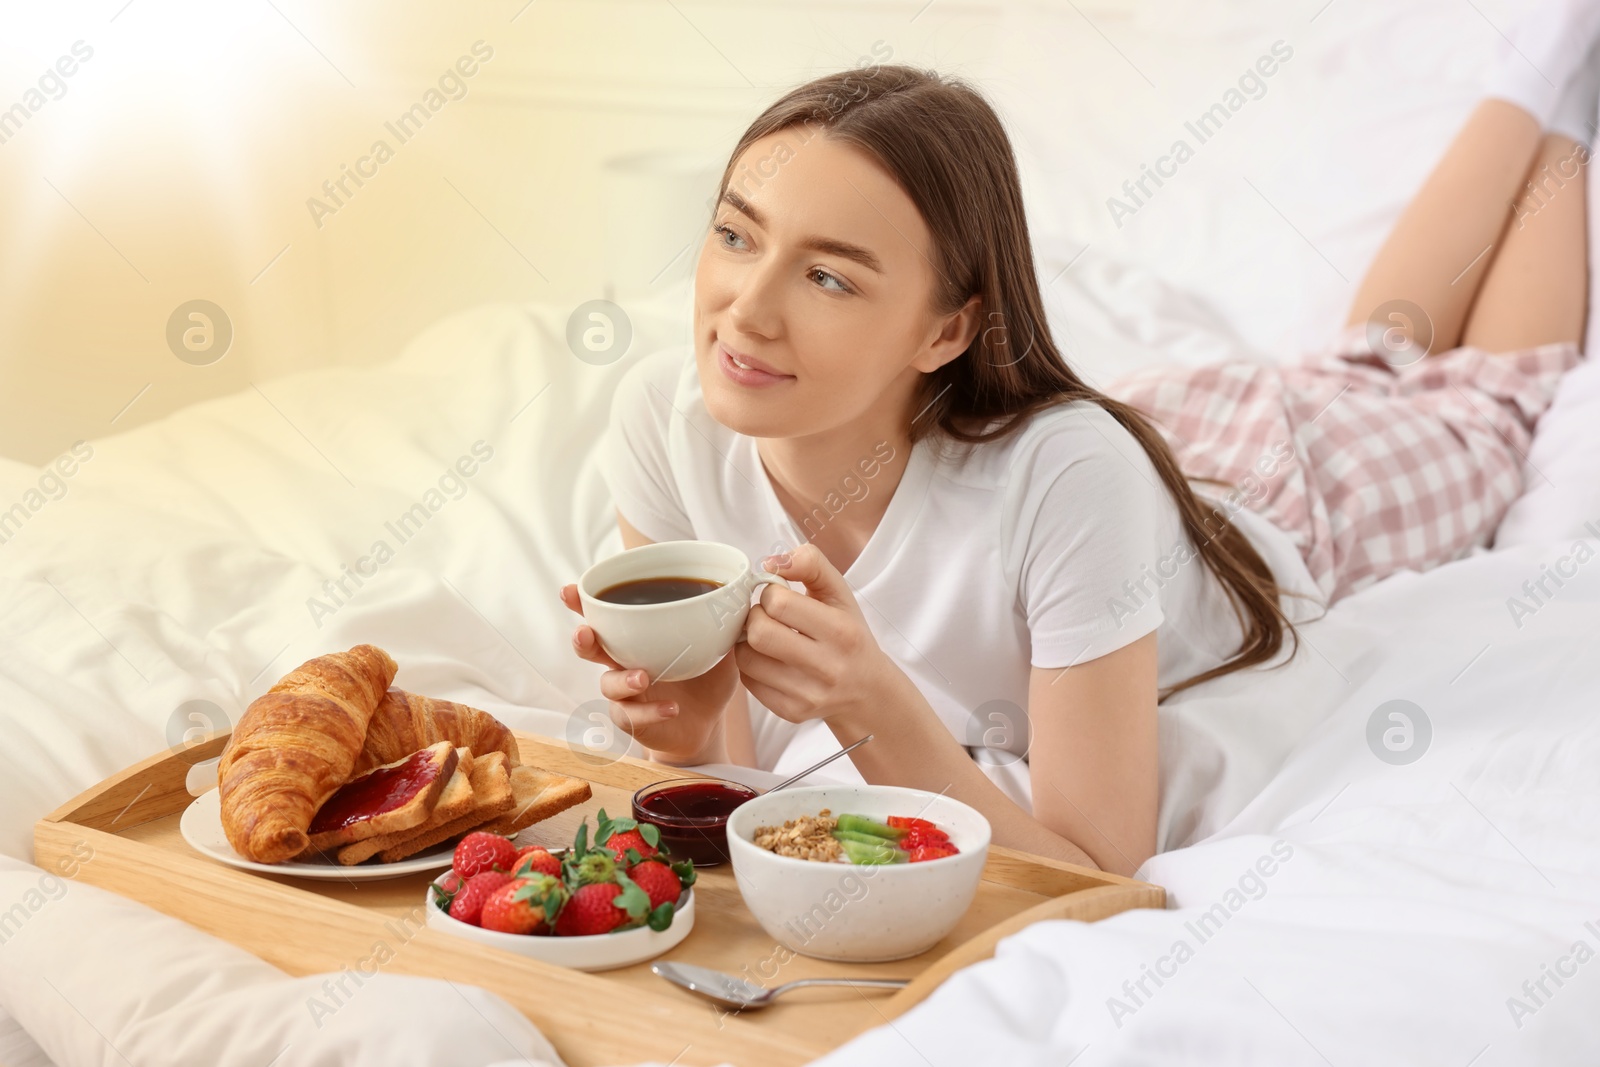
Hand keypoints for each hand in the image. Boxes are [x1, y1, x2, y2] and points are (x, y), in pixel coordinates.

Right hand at [560, 583, 738, 762]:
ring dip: (623, 679)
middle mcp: (623, 662)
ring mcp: (625, 693)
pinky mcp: (633, 720)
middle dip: (583, 638)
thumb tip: (737, 599)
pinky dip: (651, 711)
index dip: (582, 603)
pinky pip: (631, 716)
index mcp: (636, 638)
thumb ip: (721, 628)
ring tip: (643, 676)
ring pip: (608, 684)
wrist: (708, 723)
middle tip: (585, 633)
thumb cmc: (705, 679)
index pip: (605, 616)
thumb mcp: (718, 650)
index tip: (569, 591)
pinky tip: (671, 708)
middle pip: (590, 647)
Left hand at [734, 544, 897, 727]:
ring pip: (747, 659)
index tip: (780, 597)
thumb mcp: (839, 593)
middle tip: (767, 616)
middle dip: (755, 617)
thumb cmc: (848, 634)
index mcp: (842, 631)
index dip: (771, 594)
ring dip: (748, 641)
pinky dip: (752, 665)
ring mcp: (809, 694)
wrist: (866, 690)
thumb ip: (810, 563)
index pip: (779, 603)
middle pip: (759, 633)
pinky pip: (748, 682)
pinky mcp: (792, 712)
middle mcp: (828, 667)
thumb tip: (771, 562)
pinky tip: (770, 659)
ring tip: (767, 637)